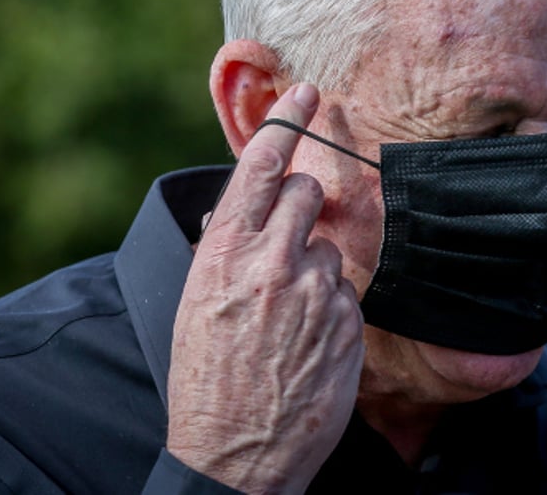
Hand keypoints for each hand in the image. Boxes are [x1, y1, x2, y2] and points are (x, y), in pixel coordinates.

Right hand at [167, 83, 364, 492]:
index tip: (307, 91)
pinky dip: (332, 305)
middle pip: (307, 191)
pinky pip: (347, 289)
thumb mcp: (198, 301)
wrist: (234, 455)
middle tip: (287, 240)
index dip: (287, 120)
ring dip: (315, 265)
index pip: (262, 165)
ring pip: (331, 243)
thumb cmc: (207, 376)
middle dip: (303, 203)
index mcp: (224, 252)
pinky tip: (307, 340)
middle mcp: (271, 261)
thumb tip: (248, 210)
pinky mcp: (347, 322)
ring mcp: (314, 291)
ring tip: (288, 314)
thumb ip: (227, 247)